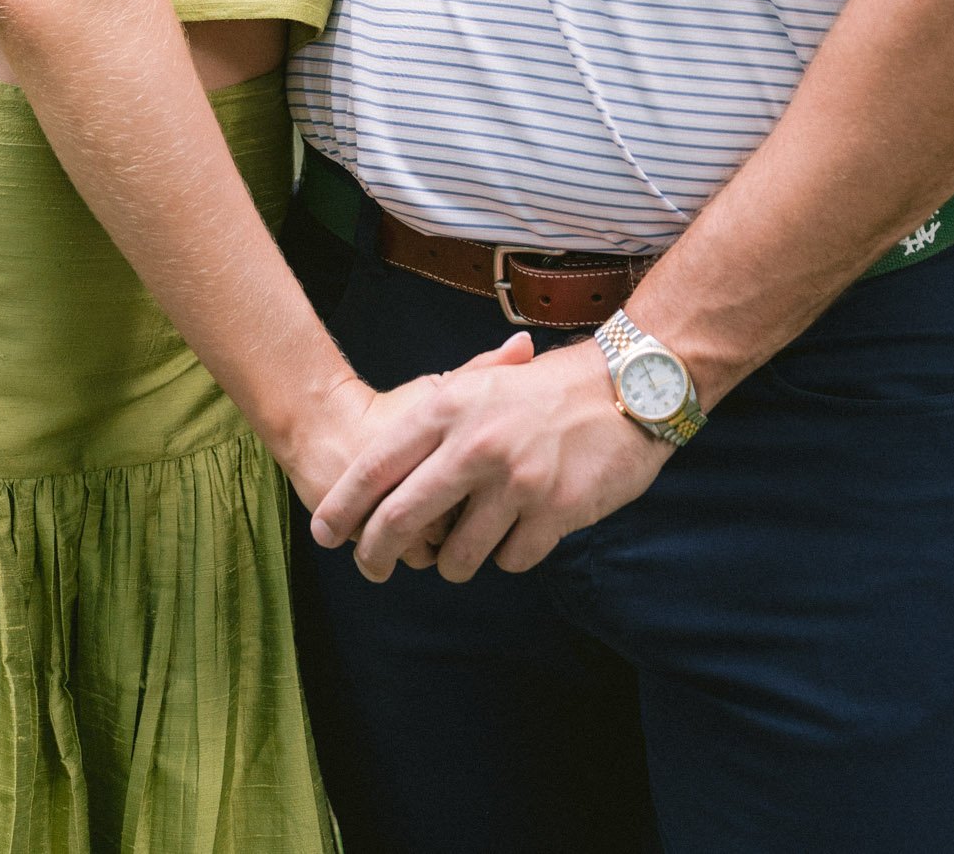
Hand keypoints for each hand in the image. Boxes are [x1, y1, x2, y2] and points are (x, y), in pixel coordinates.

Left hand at [310, 336, 670, 583]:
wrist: (630, 388)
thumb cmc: (548, 389)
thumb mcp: (482, 386)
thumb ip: (435, 419)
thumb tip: (380, 472)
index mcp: (451, 406)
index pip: (378, 465)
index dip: (345, 505)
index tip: (324, 533)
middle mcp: (475, 445)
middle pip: (403, 519)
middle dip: (377, 552)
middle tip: (370, 568)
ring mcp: (515, 482)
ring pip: (458, 555)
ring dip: (455, 561)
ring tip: (465, 546)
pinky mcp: (553, 512)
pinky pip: (511, 560)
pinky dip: (510, 553)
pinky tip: (521, 529)